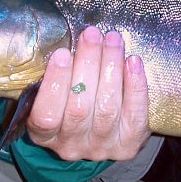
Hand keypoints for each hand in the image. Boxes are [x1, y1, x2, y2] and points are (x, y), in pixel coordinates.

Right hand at [26, 26, 150, 161]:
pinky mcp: (128, 144)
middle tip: (92, 34)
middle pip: (80, 107)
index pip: (46, 115)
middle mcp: (71, 145)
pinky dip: (135, 86)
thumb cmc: (71, 103)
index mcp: (45, 135)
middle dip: (88, 64)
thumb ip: (59, 76)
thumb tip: (74, 42)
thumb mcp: (54, 95)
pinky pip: (134, 114)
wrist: (101, 136)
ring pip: (107, 107)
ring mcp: (101, 147)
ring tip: (113, 40)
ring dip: (111, 68)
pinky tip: (133, 61)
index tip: (62, 53)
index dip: (55, 83)